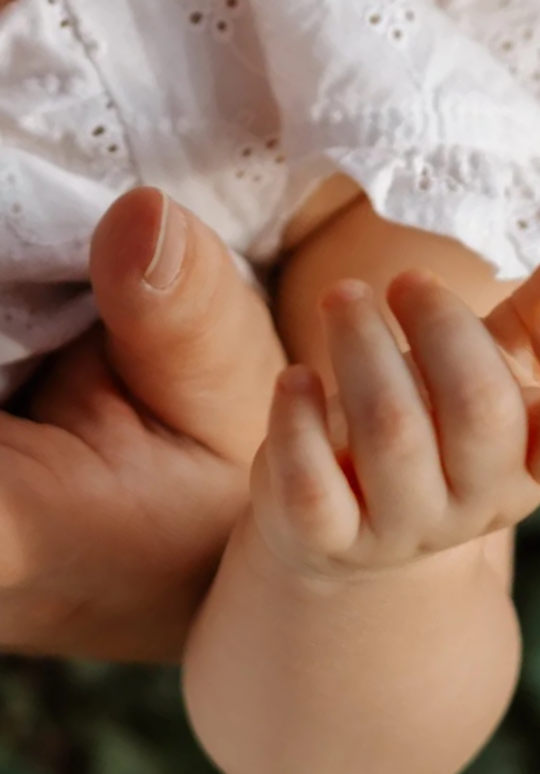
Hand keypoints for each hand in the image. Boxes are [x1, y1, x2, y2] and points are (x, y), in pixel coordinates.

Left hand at [251, 270, 539, 579]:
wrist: (337, 529)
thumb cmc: (422, 425)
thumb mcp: (485, 379)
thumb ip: (534, 324)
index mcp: (521, 463)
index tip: (517, 346)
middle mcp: (470, 503)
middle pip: (479, 413)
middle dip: (441, 328)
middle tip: (404, 280)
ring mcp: (396, 527)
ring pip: (393, 435)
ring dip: (363, 347)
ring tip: (343, 296)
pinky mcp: (323, 534)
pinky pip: (314, 484)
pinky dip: (301, 420)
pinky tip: (298, 377)